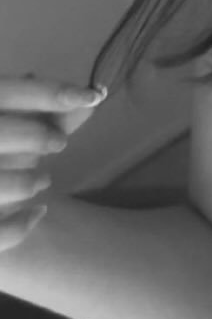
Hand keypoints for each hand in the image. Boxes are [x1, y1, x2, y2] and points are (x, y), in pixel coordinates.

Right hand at [0, 72, 105, 251]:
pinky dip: (20, 226)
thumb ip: (53, 111)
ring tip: (43, 180)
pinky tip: (39, 213)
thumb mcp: (21, 126)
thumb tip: (95, 94)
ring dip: (28, 181)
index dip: (49, 92)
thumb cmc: (2, 152)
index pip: (6, 92)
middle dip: (37, 136)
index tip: (93, 96)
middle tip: (59, 143)